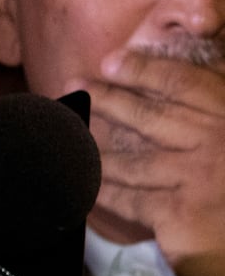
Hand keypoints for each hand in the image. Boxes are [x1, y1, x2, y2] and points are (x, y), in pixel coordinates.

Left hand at [81, 50, 224, 275]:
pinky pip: (129, 196)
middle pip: (151, 116)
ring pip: (132, 158)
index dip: (145, 70)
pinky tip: (78, 179)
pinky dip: (100, 188)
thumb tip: (160, 92)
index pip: (187, 84)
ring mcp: (200, 178)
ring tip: (65, 131)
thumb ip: (209, 120)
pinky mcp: (180, 214)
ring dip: (92, 144)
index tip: (111, 62)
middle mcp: (220, 142)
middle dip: (106, 100)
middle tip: (73, 84)